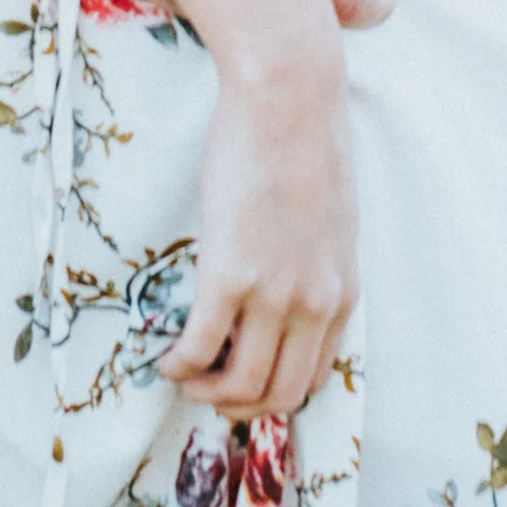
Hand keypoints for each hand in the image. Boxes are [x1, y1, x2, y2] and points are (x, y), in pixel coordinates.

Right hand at [160, 61, 357, 419]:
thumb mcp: (329, 220)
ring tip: (183, 374)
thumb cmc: (303, 144)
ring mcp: (275, 294)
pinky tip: (165, 357)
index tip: (240, 382)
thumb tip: (284, 289)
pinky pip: (201, 349)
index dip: (272, 394)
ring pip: (240, 386)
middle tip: (206, 391)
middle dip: (238, 407)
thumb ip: (314, 264)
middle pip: (279, 397)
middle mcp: (314, 304)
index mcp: (341, 293)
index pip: (313, 379)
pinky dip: (179, 366)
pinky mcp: (231, 274)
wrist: (289, 99)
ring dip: (205, 393)